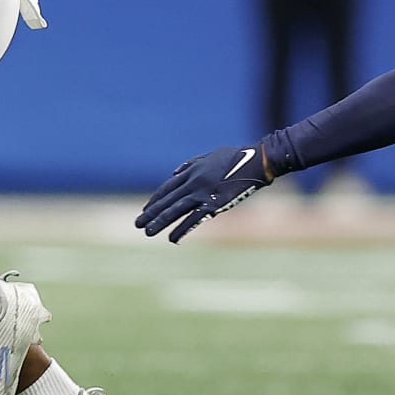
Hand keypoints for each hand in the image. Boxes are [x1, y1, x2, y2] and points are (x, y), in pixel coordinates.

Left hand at [136, 144, 268, 242]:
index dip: (156, 199)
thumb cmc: (237, 156)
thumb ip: (192, 164)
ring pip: (175, 209)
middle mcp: (193, 181)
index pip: (168, 187)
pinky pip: (194, 218)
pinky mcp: (213, 203)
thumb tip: (175, 172)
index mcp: (192, 170)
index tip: (146, 208)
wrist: (256, 162)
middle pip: (167, 199)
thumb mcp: (210, 155)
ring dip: (160, 221)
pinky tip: (172, 239)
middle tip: (137, 224)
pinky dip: (182, 229)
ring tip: (147, 232)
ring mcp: (202, 192)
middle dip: (151, 212)